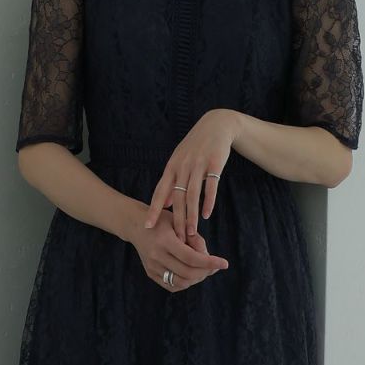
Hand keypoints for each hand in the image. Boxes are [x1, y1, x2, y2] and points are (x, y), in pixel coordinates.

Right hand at [128, 204, 228, 291]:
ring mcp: (152, 267)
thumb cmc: (162, 221)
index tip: (225, 263)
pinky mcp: (150, 273)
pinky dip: (186, 282)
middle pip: (187, 273)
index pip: (191, 258)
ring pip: (181, 282)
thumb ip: (195, 239)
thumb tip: (208, 257)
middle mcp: (156, 256)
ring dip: (197, 278)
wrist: (136, 225)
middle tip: (215, 266)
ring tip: (204, 269)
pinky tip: (192, 273)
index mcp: (165, 241)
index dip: (210, 263)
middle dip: (206, 272)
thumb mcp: (180, 222)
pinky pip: (172, 285)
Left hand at [142, 109, 238, 243]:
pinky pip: (211, 186)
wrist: (216, 125)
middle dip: (175, 220)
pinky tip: (207, 215)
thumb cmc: (195, 148)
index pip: (159, 192)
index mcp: (172, 167)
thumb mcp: (179, 162)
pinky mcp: (215, 163)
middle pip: (177, 198)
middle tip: (175, 239)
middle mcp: (183, 166)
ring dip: (191, 215)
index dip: (153, 210)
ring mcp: (198, 164)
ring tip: (190, 233)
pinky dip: (208, 202)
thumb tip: (163, 205)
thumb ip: (171, 184)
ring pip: (192, 195)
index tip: (147, 226)